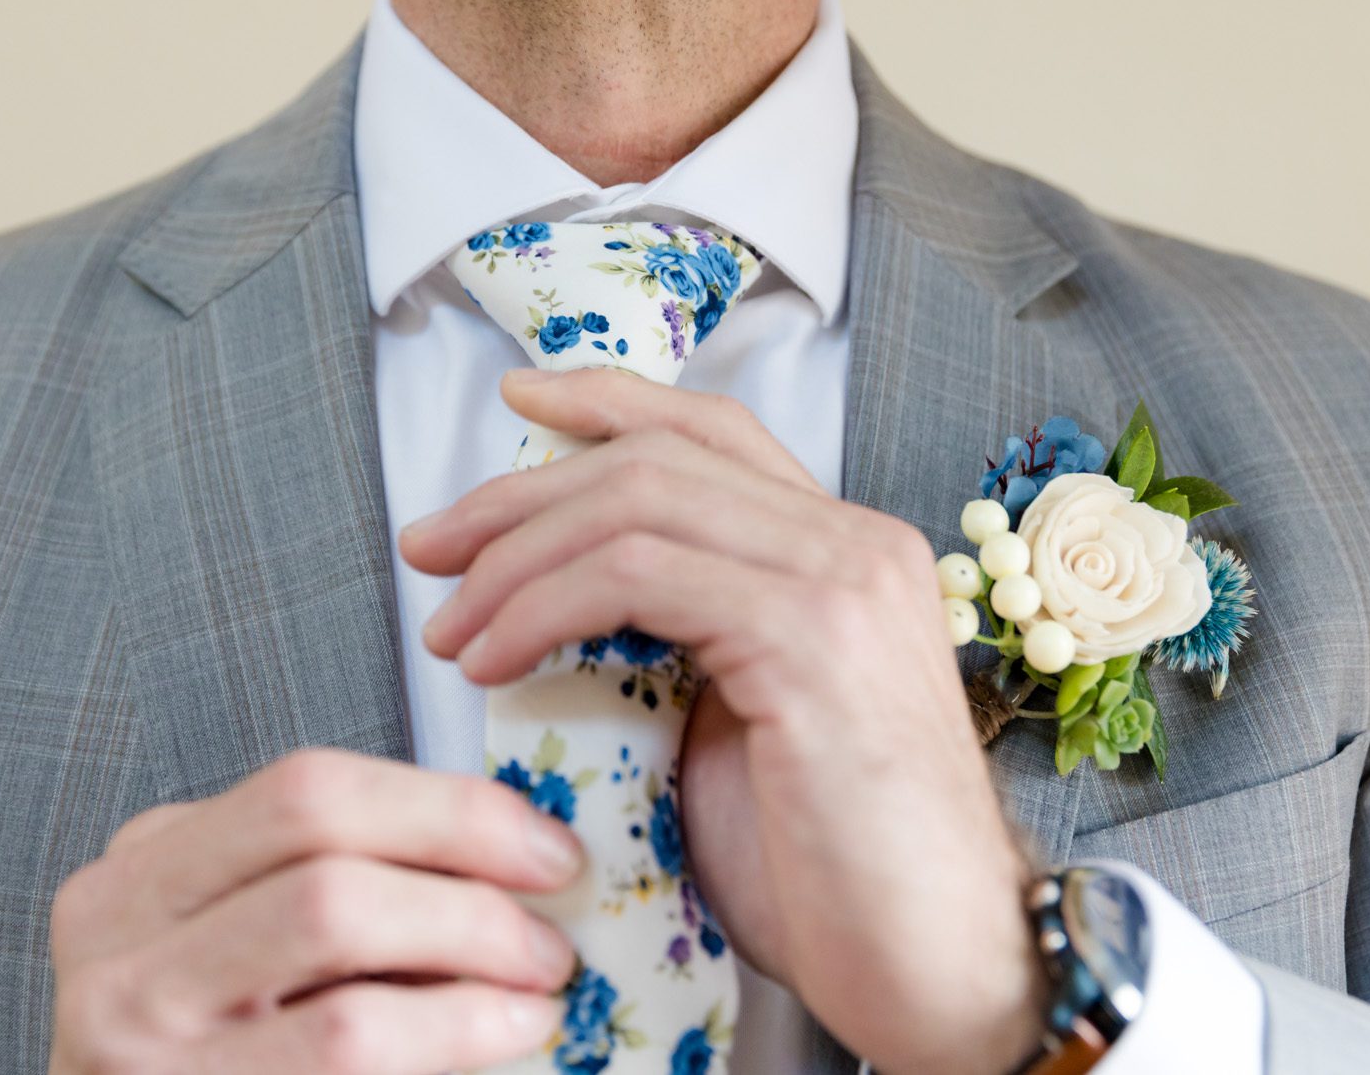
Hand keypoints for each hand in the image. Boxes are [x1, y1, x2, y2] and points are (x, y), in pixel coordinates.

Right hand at [46, 749, 579, 1073]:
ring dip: (468, 945)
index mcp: (142, 873)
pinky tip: (501, 1033)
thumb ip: (332, 888)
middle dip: (466, 872)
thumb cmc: (211, 1060)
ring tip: (537, 981)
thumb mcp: (235, 949)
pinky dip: (447, 1028)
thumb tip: (504, 860)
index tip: (540, 842)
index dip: (446, 807)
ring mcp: (140, 1035)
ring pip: (332, 929)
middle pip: (320, 846)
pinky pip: (342, 1044)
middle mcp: (120, 943)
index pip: (308, 789)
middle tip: (550, 921)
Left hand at [402, 369, 1046, 1074]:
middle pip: (654, 458)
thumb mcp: (741, 724)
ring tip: (450, 630)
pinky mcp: (810, 639)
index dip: (607, 402)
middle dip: (519, 495)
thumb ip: (684, 638)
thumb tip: (559, 601)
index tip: (515, 404)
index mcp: (847, 551)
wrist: (938, 966)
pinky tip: (498, 660)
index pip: (714, 431)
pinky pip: (638, 575)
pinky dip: (544, 606)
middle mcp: (856, 542)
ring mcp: (841, 582)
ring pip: (637, 501)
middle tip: (431, 550)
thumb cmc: (831, 870)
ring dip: (514, 558)